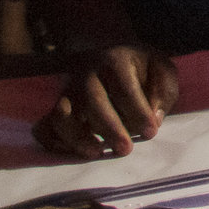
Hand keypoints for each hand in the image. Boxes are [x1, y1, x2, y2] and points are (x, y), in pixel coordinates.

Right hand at [35, 45, 179, 159]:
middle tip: (126, 149)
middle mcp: (86, 75)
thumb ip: (164, 89)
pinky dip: (53, 141)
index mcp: (115, 61)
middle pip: (92, 102)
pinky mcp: (56, 108)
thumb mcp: (160, 69)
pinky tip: (72, 152)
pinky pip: (44, 127)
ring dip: (77, 137)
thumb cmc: (140, 68)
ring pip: (62, 115)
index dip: (138, 112)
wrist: (107, 56)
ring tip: (97, 152)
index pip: (124, 89)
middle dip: (109, 128)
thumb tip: (154, 116)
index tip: (151, 132)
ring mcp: (67, 92)